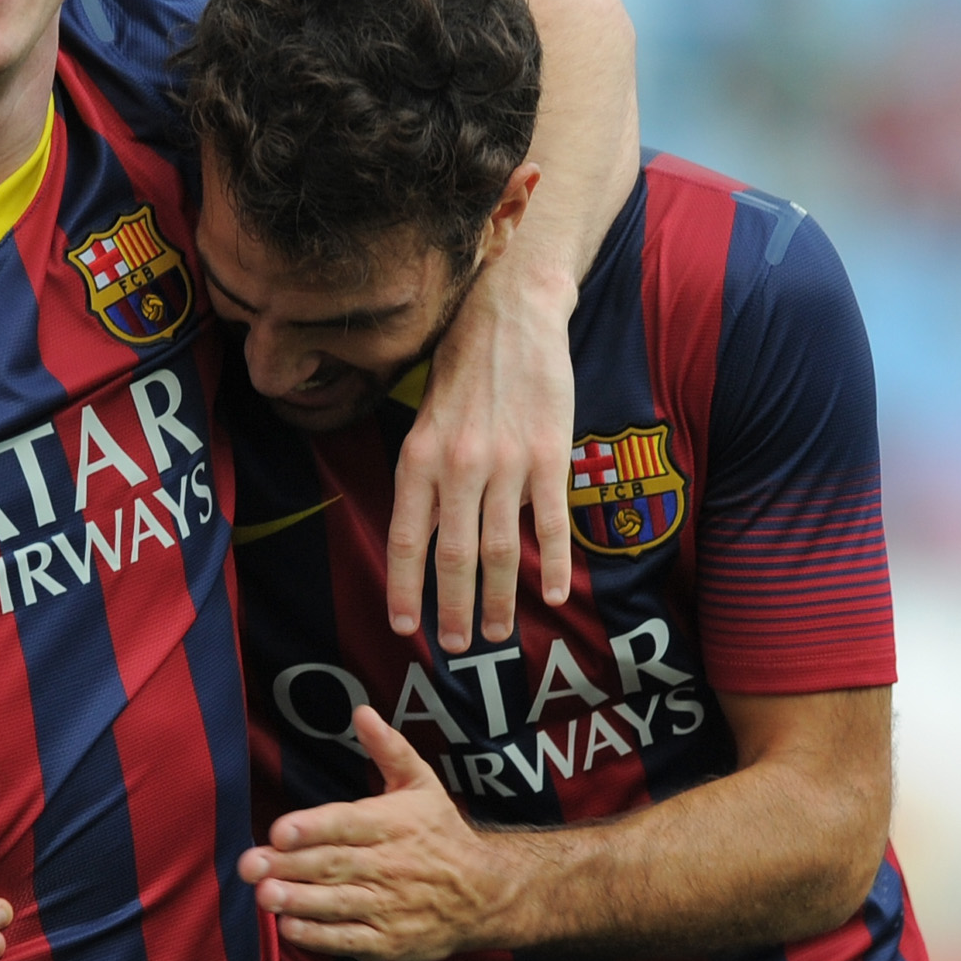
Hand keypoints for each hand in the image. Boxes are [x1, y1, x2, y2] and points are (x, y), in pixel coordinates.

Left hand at [238, 708, 522, 960]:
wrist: (486, 895)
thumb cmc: (441, 834)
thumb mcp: (422, 785)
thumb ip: (390, 749)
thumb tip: (362, 710)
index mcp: (392, 824)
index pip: (347, 824)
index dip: (312, 828)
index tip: (278, 830)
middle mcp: (389, 865)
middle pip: (332, 864)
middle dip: (288, 865)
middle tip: (249, 865)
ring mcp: (388, 907)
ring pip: (337, 902)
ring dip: (298, 900)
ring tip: (264, 895)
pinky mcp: (387, 942)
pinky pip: (349, 940)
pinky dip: (319, 937)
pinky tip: (289, 928)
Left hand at [391, 267, 575, 650]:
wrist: (511, 313)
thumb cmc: (462, 365)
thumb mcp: (424, 417)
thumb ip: (424, 475)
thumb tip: (423, 534)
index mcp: (419, 457)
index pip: (407, 538)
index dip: (405, 587)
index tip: (406, 626)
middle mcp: (458, 466)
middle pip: (455, 557)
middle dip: (454, 609)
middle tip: (457, 647)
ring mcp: (505, 463)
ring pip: (502, 549)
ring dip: (500, 599)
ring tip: (497, 633)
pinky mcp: (548, 456)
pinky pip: (550, 523)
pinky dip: (554, 563)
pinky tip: (556, 593)